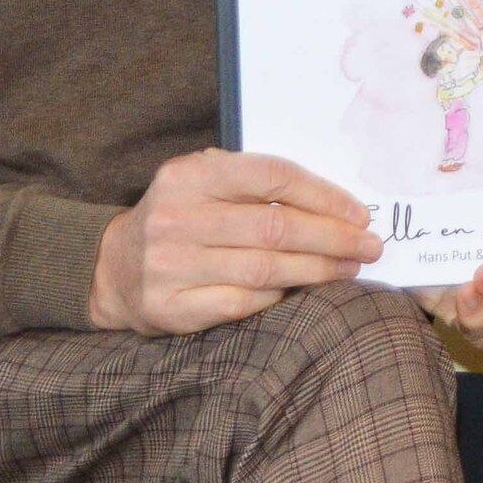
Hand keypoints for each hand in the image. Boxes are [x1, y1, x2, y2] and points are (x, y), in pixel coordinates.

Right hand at [86, 148, 381, 335]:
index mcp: (190, 175)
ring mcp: (170, 265)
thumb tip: (335, 202)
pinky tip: (300, 292)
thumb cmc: (179, 217)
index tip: (359, 212)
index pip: (272, 176)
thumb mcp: (203, 181)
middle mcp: (177, 217)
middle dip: (333, 237)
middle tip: (370, 246)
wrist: (112, 267)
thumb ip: (254, 182)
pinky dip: (277, 298)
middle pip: (275, 227)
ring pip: (264, 269)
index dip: (323, 195)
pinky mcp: (169, 308)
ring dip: (318, 270)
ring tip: (350, 268)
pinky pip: (241, 303)